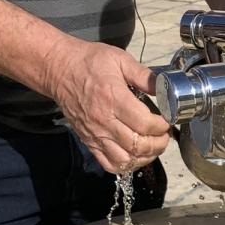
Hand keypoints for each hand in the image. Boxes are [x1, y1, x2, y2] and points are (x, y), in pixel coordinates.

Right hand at [41, 37, 171, 173]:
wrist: (58, 70)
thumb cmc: (88, 62)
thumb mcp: (119, 59)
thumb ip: (143, 75)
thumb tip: (165, 88)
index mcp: (113, 98)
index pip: (144, 123)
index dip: (161, 126)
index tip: (166, 120)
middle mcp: (104, 121)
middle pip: (138, 145)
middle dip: (159, 143)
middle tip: (164, 135)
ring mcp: (95, 135)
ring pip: (126, 160)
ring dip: (145, 157)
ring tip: (153, 146)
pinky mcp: (89, 142)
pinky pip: (110, 164)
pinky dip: (127, 165)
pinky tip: (135, 155)